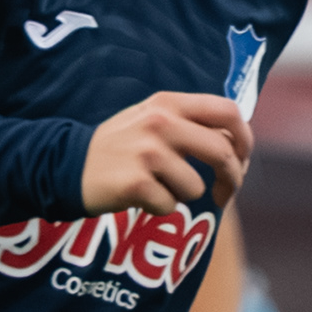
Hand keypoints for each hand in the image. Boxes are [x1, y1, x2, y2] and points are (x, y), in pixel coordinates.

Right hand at [82, 93, 249, 216]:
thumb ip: (190, 123)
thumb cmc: (119, 146)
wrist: (66, 164)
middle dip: (232, 178)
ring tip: (157, 187)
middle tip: (224, 193)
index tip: (243, 160)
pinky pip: (169, 206)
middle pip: (222, 152)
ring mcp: (147, 153)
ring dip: (182, 195)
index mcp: (168, 103)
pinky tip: (140, 197)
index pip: (227, 111)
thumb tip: (237, 143)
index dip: (245, 139)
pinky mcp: (135, 183)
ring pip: (195, 187)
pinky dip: (159, 208)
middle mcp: (160, 123)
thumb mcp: (152, 119)